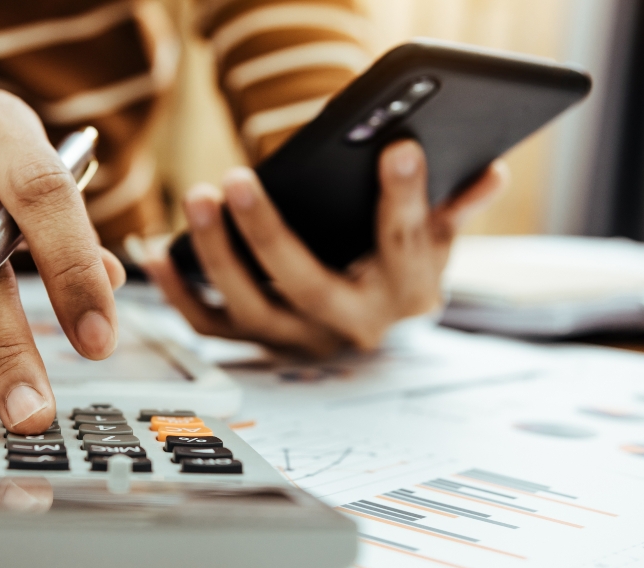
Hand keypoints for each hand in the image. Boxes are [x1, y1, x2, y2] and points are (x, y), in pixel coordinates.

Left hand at [142, 140, 506, 353]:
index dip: (403, 196)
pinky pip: (210, 324)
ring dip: (214, 256)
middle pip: (304, 284)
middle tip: (235, 179)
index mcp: (406, 294)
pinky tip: (155, 250)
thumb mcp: (437, 236)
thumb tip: (488, 173)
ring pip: (249, 307)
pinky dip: (177, 291)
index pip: (402, 243)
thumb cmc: (401, 264)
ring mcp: (299, 339)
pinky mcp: (259, 343)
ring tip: (196, 199)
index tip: (396, 148)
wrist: (377, 322)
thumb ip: (454, 205)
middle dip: (267, 233)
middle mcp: (351, 326)